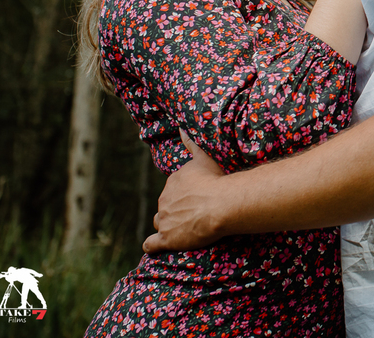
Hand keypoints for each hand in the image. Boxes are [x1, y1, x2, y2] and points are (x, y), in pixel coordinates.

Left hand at [143, 131, 226, 253]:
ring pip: (159, 222)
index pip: (174, 188)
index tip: (198, 197)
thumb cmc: (217, 180)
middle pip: (166, 205)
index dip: (185, 194)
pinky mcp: (167, 238)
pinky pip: (152, 244)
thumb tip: (182, 127)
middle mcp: (164, 199)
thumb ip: (192, 143)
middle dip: (176, 209)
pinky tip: (156, 245)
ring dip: (167, 224)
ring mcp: (164, 219)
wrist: (221, 204)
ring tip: (182, 228)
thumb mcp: (204, 157)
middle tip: (196, 212)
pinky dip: (153, 245)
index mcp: (173, 181)